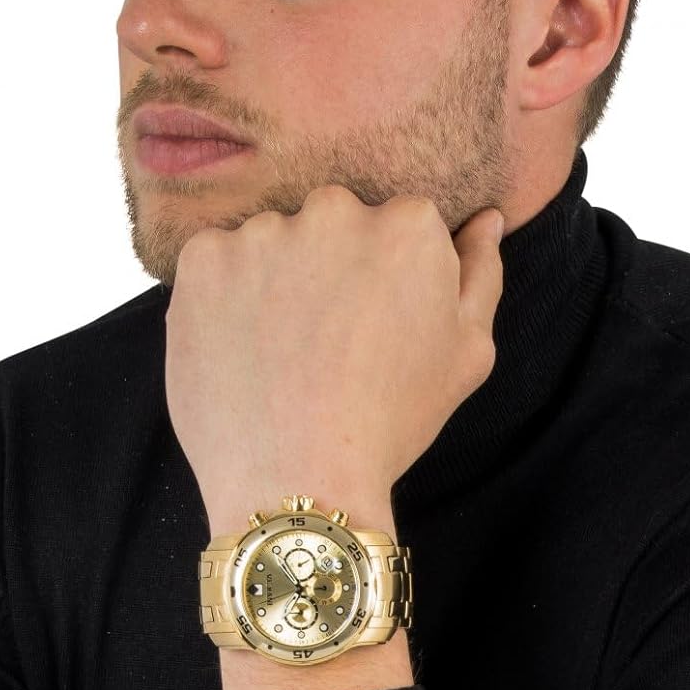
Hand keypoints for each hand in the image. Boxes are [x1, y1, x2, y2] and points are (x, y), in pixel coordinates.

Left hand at [164, 185, 504, 528]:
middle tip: (326, 341)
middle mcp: (335, 210)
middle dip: (330, 266)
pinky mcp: (204, 259)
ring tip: (280, 352)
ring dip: (274, 280)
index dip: (387, 277)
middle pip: (333, 222)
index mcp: (408, 225)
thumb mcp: (467, 353)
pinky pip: (216, 261)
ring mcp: (263, 232)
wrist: (297, 479)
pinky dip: (224, 296)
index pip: (398, 223)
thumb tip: (485, 218)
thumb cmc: (391, 421)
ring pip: (272, 242)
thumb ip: (479, 271)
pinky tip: (242, 349)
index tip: (377, 323)